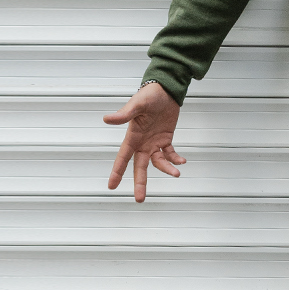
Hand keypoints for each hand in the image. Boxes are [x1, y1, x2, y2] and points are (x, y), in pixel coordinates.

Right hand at [104, 82, 184, 202]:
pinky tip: (182, 162)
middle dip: (140, 183)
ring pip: (158, 163)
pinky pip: (170, 154)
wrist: (165, 90)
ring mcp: (154, 142)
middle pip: (139, 167)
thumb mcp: (137, 105)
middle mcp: (142, 142)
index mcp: (133, 136)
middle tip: (139, 199)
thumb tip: (107, 119)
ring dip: (166, 169)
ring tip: (176, 174)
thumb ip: (124, 114)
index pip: (123, 157)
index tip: (111, 186)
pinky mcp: (166, 139)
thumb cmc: (149, 95)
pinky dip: (175, 159)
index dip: (117, 171)